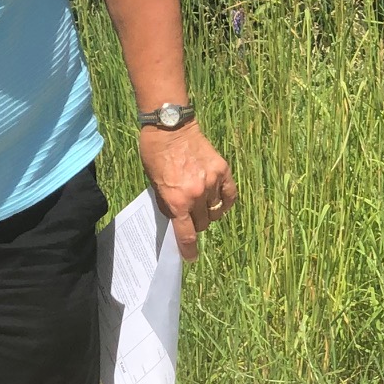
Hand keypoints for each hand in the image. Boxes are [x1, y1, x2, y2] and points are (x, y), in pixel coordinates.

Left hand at [137, 122, 234, 262]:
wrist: (169, 126)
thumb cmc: (154, 154)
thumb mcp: (154, 183)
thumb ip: (167, 203)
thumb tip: (177, 219)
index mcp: (177, 200)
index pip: (186, 233)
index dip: (188, 249)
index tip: (190, 257)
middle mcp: (196, 195)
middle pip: (202, 223)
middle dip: (195, 224)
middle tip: (189, 216)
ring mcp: (212, 182)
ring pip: (215, 211)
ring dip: (207, 212)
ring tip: (200, 204)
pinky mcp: (222, 170)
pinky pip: (229, 196)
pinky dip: (224, 202)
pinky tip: (218, 201)